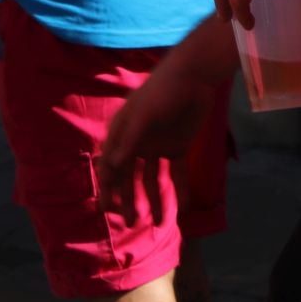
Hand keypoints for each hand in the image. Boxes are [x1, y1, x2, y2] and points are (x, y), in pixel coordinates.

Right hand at [98, 35, 218, 224]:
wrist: (193, 78)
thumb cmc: (161, 92)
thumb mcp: (143, 115)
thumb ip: (129, 139)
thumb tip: (112, 164)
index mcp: (123, 134)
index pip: (111, 166)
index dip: (107, 187)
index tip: (107, 210)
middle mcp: (138, 143)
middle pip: (129, 177)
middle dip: (128, 200)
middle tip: (131, 223)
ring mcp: (158, 146)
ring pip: (152, 179)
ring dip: (154, 200)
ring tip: (158, 224)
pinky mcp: (179, 146)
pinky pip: (176, 173)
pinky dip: (179, 190)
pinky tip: (182, 209)